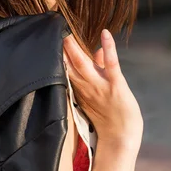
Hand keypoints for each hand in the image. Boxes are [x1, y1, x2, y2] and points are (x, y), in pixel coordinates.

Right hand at [63, 30, 142, 152]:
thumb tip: (97, 51)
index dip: (58, 54)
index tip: (50, 39)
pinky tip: (105, 34)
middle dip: (61, 49)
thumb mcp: (96, 93)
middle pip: (69, 64)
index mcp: (79, 88)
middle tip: (53, 32)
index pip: (65, 68)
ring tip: (67, 34)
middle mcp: (85, 86)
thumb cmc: (109, 117)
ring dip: (74, 49)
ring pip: (83, 64)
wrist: (120, 138)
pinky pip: (111, 64)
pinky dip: (108, 48)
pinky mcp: (116, 85)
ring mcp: (99, 85)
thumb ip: (96, 70)